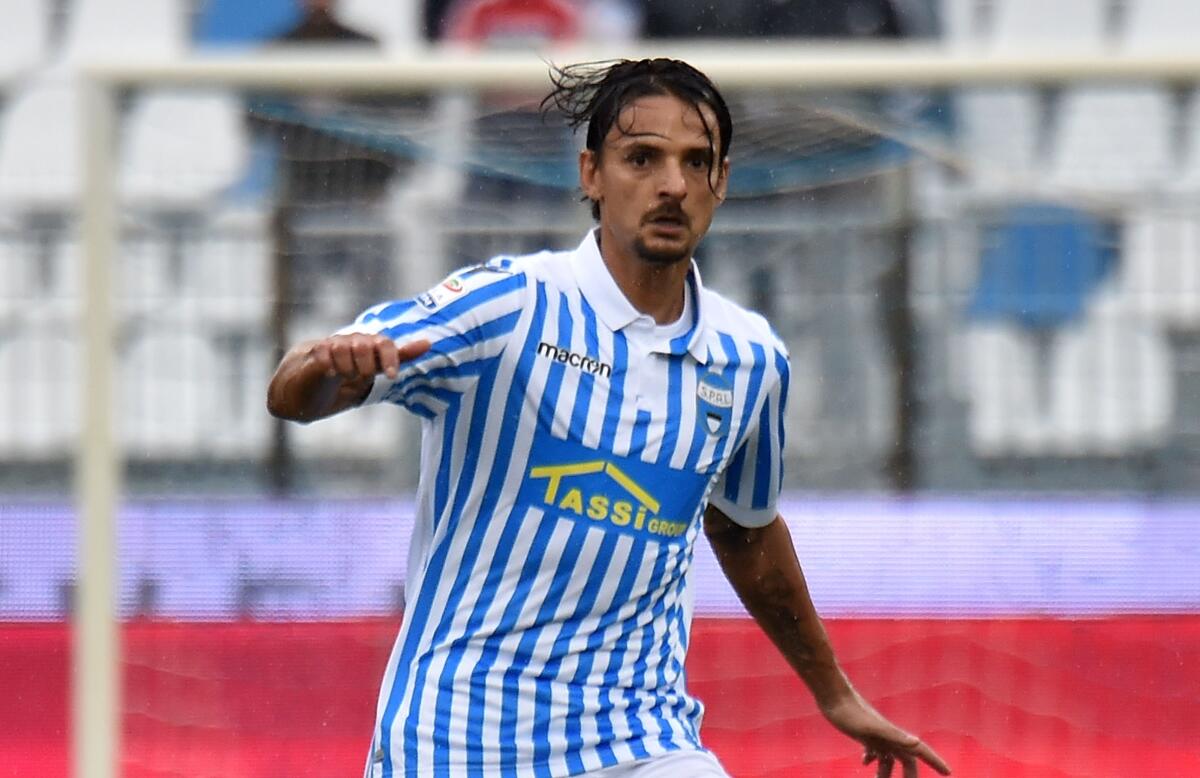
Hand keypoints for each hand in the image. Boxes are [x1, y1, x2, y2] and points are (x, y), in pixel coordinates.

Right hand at [307, 334, 430, 380]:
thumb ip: (399, 357)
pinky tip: (328, 374)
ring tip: (342, 377)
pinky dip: (330, 368)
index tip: (392, 376)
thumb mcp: (373, 372)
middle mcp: (351, 342)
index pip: (384, 343)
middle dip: (367, 366)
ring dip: (348, 369)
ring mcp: (331, 345)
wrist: (305, 391)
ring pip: (346, 348)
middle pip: (366, 345)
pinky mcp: (313, 352)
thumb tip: (428, 342)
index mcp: (368, 346)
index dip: (391, 358)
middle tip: (359, 378)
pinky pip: (326, 355)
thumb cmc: (343, 381)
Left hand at [821, 691, 950, 776]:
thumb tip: (915, 743)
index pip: (920, 751)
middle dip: (909, 775)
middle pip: (906, 760)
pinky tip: (865, 763)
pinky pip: (873, 749)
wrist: (833, 696)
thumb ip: (893, 735)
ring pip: (888, 758)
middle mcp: (888, 735)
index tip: (948, 772)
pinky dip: (873, 759)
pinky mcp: (863, 732)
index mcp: (894, 736)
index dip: (935, 761)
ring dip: (887, 773)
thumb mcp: (871, 728)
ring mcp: (876, 734)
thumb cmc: (851, 712)